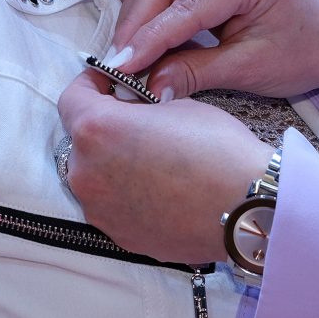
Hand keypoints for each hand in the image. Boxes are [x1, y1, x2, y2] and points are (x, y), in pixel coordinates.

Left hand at [56, 71, 271, 265]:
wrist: (246, 209)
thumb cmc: (218, 150)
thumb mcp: (178, 105)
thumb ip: (141, 106)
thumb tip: (131, 111)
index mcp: (97, 130)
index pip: (72, 97)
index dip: (91, 84)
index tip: (109, 82)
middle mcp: (86, 172)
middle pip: (81, 140)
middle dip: (104, 126)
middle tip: (138, 122)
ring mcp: (99, 209)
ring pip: (94, 175)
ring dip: (112, 162)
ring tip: (152, 160)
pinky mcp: (117, 234)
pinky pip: (111, 204)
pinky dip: (126, 193)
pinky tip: (160, 189)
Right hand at [106, 0, 318, 105]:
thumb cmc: (304, 52)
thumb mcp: (249, 70)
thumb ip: (195, 73)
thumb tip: (147, 86)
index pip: (184, 8)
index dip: (147, 40)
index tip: (118, 68)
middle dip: (134, 26)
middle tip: (113, 66)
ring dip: (137, 17)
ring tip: (123, 58)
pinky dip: (152, 9)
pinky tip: (140, 40)